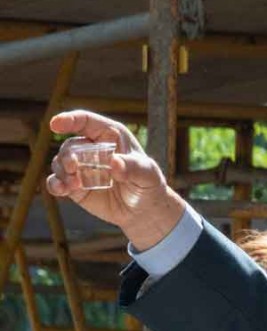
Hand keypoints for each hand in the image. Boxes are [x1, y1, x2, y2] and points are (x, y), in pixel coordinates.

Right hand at [46, 110, 185, 248]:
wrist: (144, 210)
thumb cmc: (148, 184)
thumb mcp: (147, 174)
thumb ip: (132, 167)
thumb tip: (114, 163)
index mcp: (109, 135)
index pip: (85, 121)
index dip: (69, 120)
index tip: (55, 125)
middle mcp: (91, 148)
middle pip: (70, 145)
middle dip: (67, 155)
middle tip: (73, 166)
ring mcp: (82, 167)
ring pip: (61, 163)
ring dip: (62, 172)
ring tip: (73, 185)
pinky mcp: (76, 186)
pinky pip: (58, 182)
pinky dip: (55, 185)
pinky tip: (60, 190)